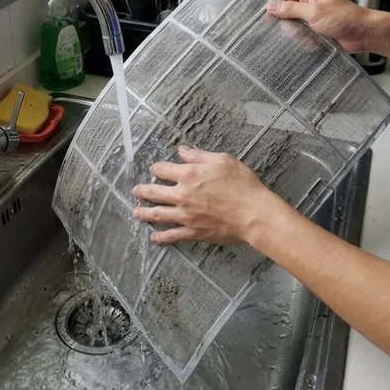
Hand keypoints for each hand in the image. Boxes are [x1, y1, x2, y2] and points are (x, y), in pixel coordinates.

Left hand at [132, 146, 281, 245]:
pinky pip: (172, 235)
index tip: (155, 169)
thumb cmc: (242, 184)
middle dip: (142, 191)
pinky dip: (161, 237)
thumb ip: (199, 155)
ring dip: (144, 213)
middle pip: (154, 192)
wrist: (254, 214)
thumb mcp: (223, 160)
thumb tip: (182, 151)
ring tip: (136, 213)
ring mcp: (185, 215)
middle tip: (136, 191)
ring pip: (158, 214)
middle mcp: (182, 195)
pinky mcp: (193, 232)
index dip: (157, 168)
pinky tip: (154, 238)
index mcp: (189, 174)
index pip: (163, 169)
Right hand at [269, 0, 377, 52]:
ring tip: (307, 36)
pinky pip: (303, 35)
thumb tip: (272, 6)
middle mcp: (311, 3)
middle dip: (288, 23)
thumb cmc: (345, 18)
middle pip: (287, 11)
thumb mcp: (314, 12)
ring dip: (298, 34)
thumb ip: (291, 9)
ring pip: (294, 26)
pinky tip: (311, 42)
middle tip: (293, 29)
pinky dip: (304, 40)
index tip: (269, 17)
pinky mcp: (318, 30)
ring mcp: (314, 17)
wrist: (363, 34)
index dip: (276, 5)